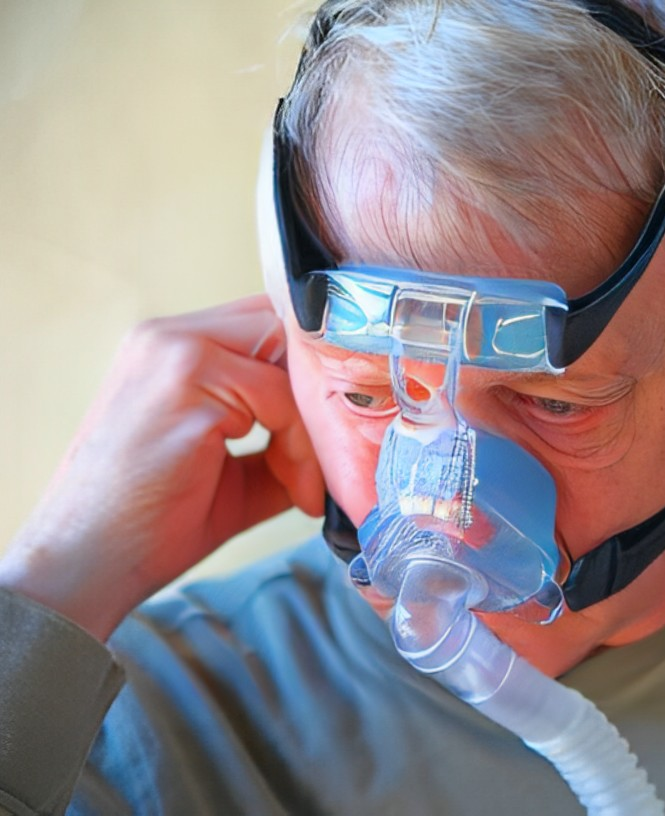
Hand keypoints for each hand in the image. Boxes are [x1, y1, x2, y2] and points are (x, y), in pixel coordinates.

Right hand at [0, 296, 323, 640]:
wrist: (87, 565)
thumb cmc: (152, 522)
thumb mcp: (234, 467)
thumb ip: (283, 435)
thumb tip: (349, 436)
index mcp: (169, 345)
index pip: (268, 322)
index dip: (311, 370)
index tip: (338, 426)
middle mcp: (166, 336)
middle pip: (284, 328)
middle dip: (318, 391)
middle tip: (337, 450)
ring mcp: (173, 354)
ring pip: (289, 363)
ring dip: (313, 428)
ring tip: (304, 484)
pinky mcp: (186, 387)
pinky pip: (280, 399)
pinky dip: (301, 448)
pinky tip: (296, 491)